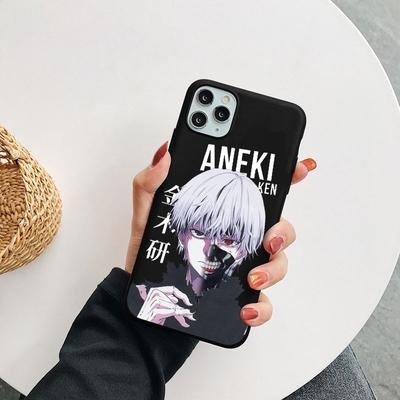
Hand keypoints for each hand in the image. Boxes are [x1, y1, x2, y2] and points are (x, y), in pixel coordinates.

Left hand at [125, 142, 316, 326]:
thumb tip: (165, 154)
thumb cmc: (151, 252)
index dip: (285, 177)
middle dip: (284, 231)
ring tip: (252, 277)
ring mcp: (243, 267)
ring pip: (279, 264)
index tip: (299, 168)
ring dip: (274, 269)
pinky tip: (247, 310)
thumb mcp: (147, 214)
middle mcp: (240, 238)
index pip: (260, 193)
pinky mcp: (239, 296)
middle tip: (269, 239)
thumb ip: (150, 183)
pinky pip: (263, 303)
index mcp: (226, 214)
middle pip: (280, 228)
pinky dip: (262, 308)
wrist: (145, 294)